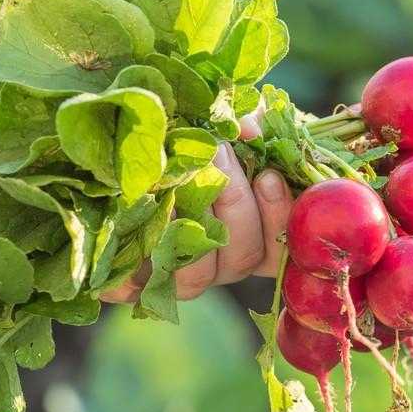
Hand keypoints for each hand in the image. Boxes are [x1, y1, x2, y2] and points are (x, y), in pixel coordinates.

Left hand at [100, 106, 292, 302]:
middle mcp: (224, 264)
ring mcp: (184, 278)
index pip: (283, 244)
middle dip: (234, 205)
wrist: (129, 163)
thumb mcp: (232, 129)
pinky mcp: (139, 284)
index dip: (279, 214)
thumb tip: (248, 128)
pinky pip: (140, 288)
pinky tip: (135, 221)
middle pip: (242, 257)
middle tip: (218, 155)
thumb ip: (249, 123)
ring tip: (175, 185)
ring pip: (198, 277)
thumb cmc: (199, 144)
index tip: (268, 175)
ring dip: (188, 230)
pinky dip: (134, 266)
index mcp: (257, 238)